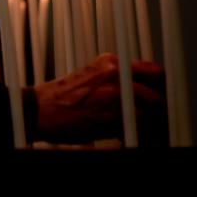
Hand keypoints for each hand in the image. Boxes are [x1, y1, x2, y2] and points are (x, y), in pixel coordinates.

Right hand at [32, 54, 165, 144]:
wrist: (38, 110)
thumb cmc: (60, 97)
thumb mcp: (89, 75)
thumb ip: (115, 79)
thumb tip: (139, 91)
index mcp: (110, 62)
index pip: (153, 70)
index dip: (157, 86)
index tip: (156, 95)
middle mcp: (116, 74)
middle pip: (157, 91)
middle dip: (156, 106)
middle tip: (151, 115)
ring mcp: (116, 96)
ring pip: (149, 112)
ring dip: (145, 122)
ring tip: (134, 127)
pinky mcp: (112, 117)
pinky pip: (134, 128)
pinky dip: (131, 133)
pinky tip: (121, 134)